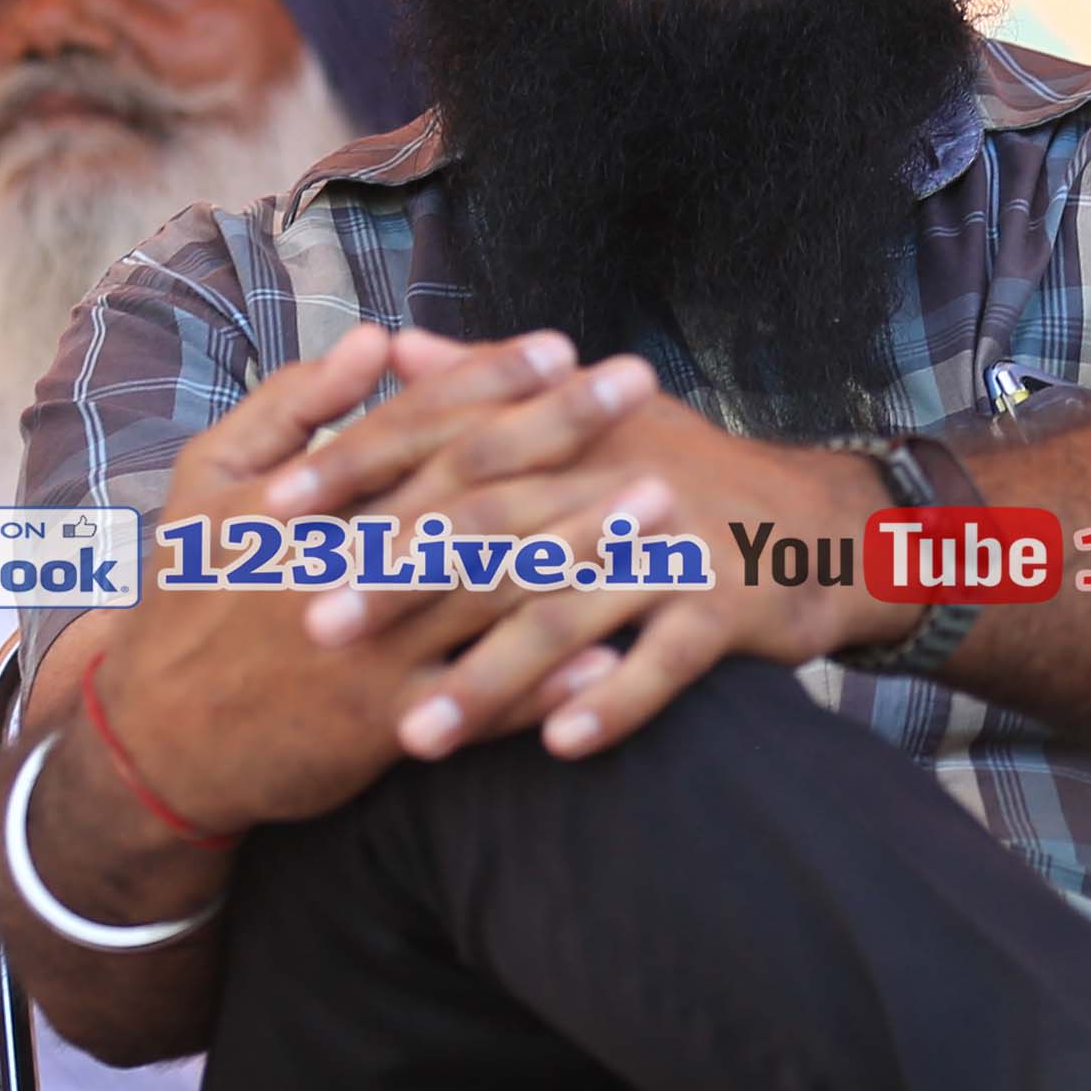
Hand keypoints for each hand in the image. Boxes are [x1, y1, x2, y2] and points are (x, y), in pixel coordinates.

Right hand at [77, 327, 657, 835]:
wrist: (153, 746)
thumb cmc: (185, 601)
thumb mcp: (206, 482)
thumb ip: (288, 404)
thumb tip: (374, 340)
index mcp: (302, 502)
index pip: (414, 422)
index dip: (491, 379)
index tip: (564, 347)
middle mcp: (341, 567)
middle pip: (471, 487)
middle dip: (563, 433)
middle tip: (641, 390)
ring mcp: (370, 648)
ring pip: (492, 588)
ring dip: (585, 543)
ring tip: (664, 504)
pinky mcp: (386, 726)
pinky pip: (485, 699)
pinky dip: (550, 676)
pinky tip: (619, 647)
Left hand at [324, 372, 889, 762]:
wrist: (820, 523)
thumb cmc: (684, 473)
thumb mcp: (587, 420)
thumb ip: (479, 386)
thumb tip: (386, 346)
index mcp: (559, 439)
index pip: (438, 448)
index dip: (354, 478)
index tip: (270, 517)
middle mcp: (605, 484)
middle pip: (488, 529)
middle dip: (398, 580)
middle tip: (314, 629)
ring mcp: (668, 547)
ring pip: (564, 612)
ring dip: (490, 677)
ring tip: (418, 737)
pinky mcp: (724, 607)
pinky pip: (662, 662)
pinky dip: (610, 701)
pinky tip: (554, 743)